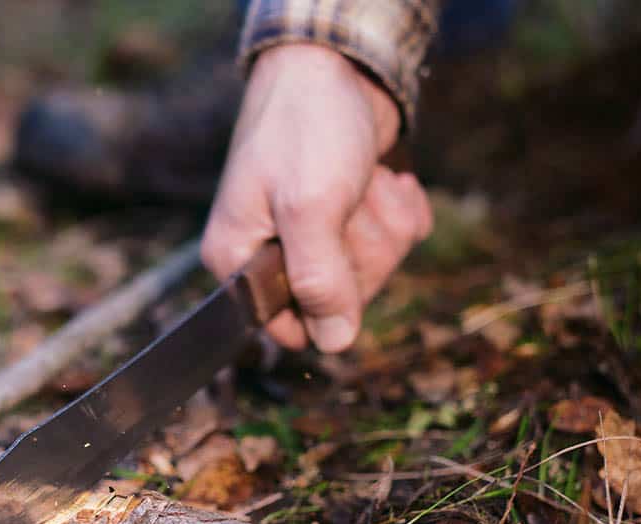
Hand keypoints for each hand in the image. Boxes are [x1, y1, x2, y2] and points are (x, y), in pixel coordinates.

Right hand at [202, 44, 432, 351]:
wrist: (338, 60)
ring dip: (384, 223)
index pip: (285, 327)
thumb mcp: (311, 208)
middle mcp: (272, 253)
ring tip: (366, 182)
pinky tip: (386, 179)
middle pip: (339, 301)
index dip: (324, 307)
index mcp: (239, 259)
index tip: (337, 259)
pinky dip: (401, 209)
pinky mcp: (351, 214)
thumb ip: (320, 280)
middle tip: (351, 203)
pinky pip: (394, 240)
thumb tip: (333, 344)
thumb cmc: (306, 126)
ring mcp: (315, 234)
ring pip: (372, 268)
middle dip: (363, 251)